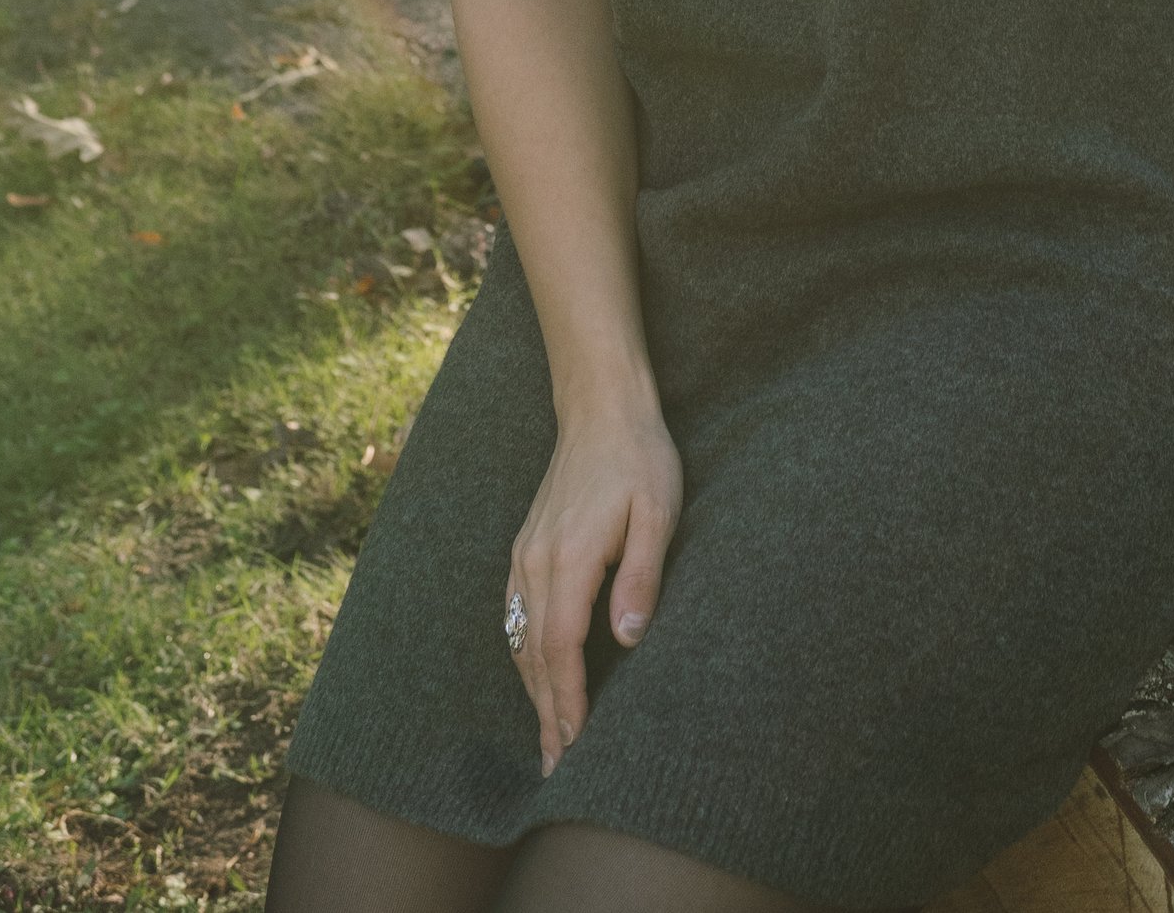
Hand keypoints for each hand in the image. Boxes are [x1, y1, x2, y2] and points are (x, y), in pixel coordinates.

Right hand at [506, 398, 683, 774]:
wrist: (601, 406)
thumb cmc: (639, 457)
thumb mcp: (657, 511)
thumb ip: (641, 575)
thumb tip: (626, 638)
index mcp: (568, 555)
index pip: (560, 646)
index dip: (566, 699)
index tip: (573, 744)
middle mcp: (536, 560)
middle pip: (534, 653)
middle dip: (546, 712)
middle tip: (556, 766)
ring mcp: (525, 553)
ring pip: (519, 638)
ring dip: (533, 689)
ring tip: (548, 736)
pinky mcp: (526, 546)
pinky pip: (515, 614)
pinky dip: (524, 655)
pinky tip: (537, 674)